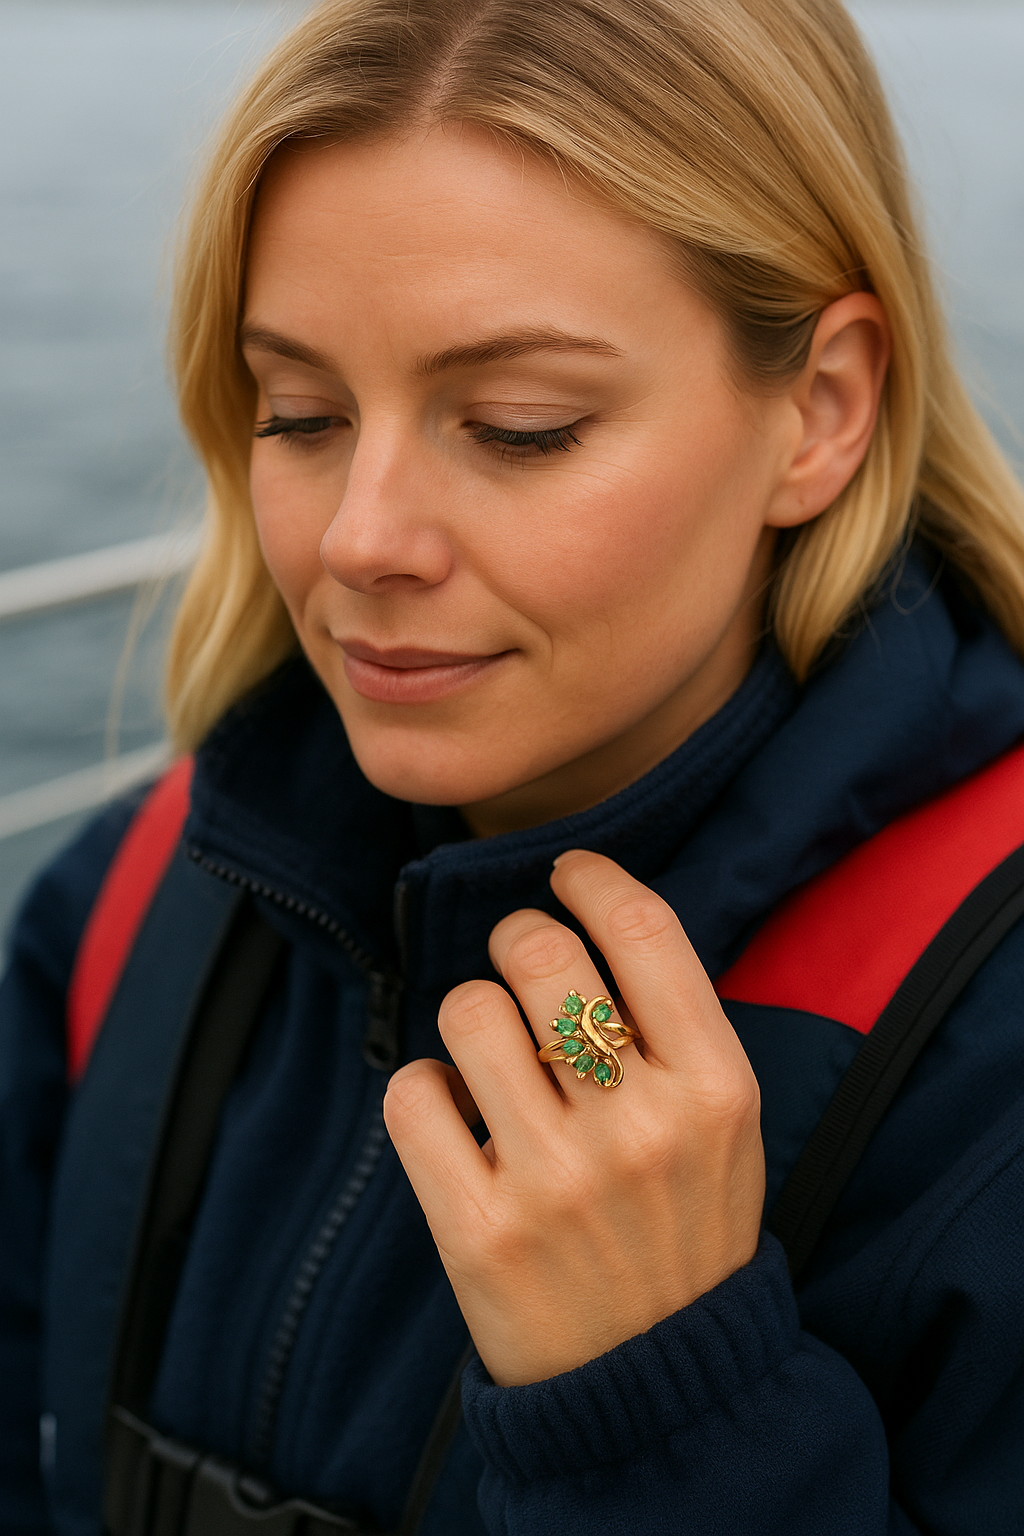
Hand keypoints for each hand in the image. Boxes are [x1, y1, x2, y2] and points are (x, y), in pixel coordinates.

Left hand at [383, 850, 764, 1386]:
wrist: (656, 1386)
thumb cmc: (684, 1231)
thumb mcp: (724, 1128)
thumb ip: (676, 1030)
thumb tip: (590, 919)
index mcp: (716, 1090)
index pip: (645, 931)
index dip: (593, 879)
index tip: (567, 873)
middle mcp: (641, 1127)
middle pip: (540, 953)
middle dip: (515, 939)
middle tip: (517, 967)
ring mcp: (558, 1181)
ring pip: (468, 1012)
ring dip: (470, 1018)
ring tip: (490, 1063)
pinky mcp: (480, 1230)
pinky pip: (413, 1093)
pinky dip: (424, 1089)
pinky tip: (455, 1117)